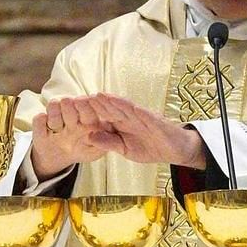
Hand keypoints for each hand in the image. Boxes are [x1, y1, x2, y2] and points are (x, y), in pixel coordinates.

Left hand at [28, 95, 200, 176]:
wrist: (176, 150)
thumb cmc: (151, 148)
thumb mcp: (125, 150)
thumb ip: (108, 143)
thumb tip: (89, 136)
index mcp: (120, 125)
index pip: (100, 118)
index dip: (86, 115)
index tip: (70, 113)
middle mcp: (127, 117)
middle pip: (107, 109)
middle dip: (92, 104)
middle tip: (74, 99)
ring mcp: (138, 116)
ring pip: (119, 106)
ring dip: (106, 101)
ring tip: (93, 96)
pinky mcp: (149, 117)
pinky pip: (135, 110)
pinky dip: (124, 104)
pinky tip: (114, 100)